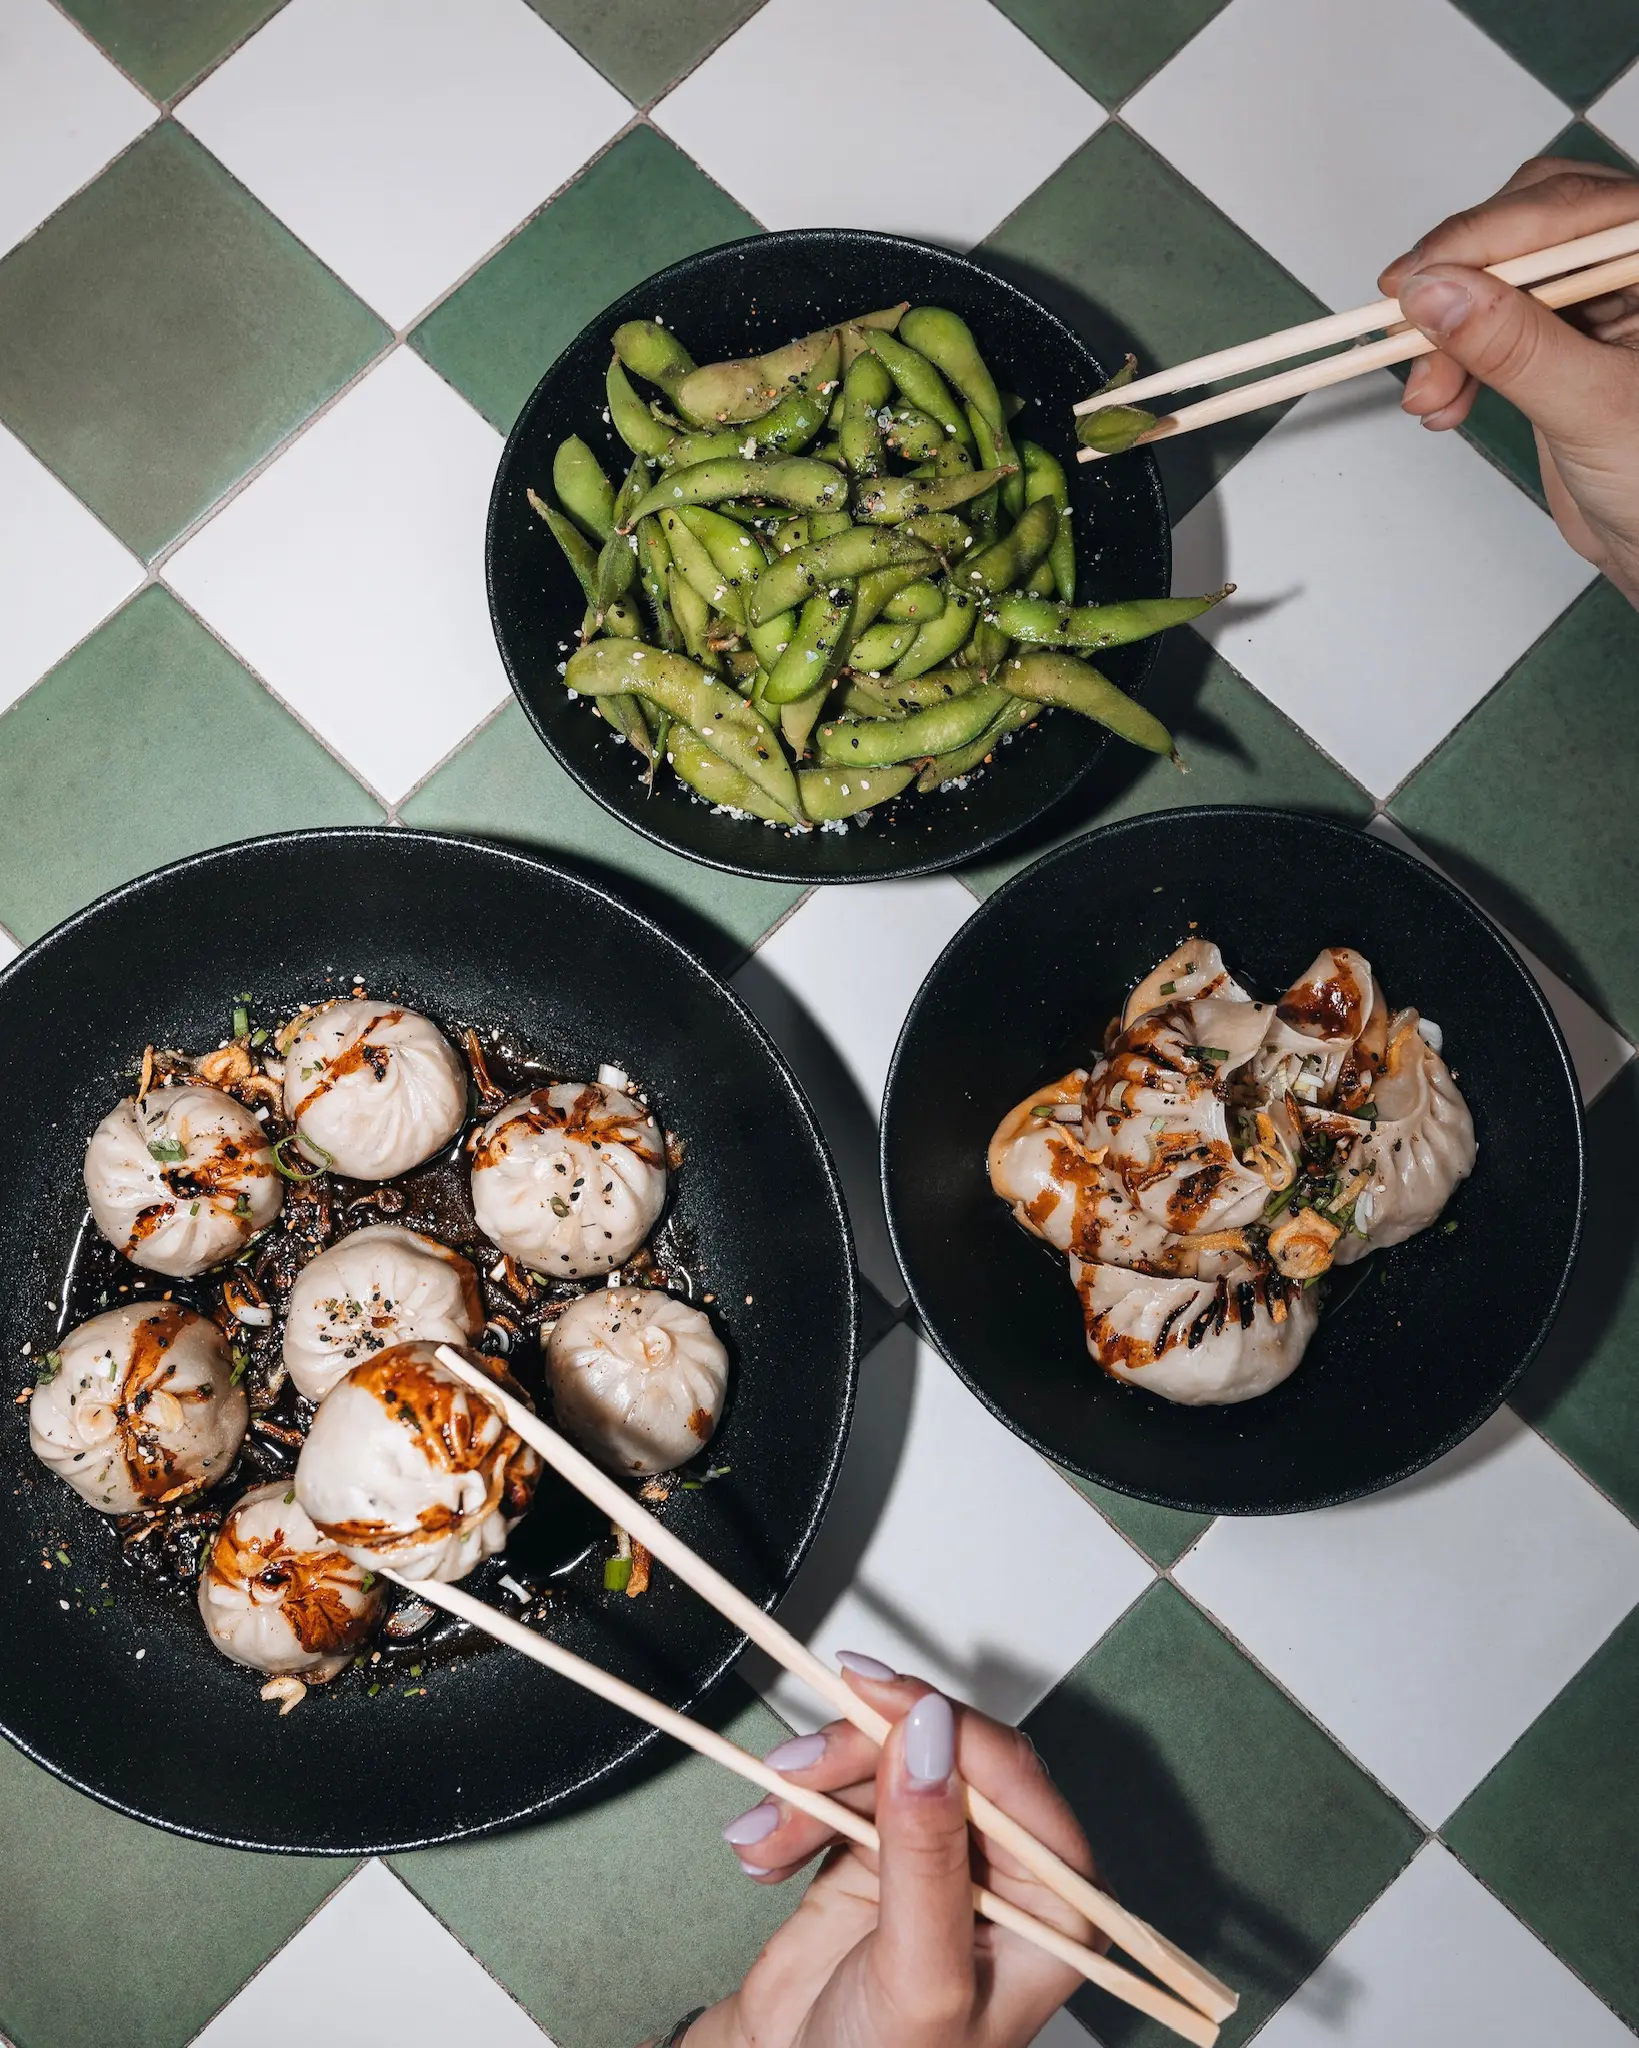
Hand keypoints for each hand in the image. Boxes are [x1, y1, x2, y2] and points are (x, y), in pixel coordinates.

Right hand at [684, 1663, 1101, 2047]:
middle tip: (794, 1769)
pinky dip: (792, 1811)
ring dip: (810, 1791)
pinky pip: (839, 1792)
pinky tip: (762, 1850)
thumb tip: (930, 1733)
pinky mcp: (879, 1853)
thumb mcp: (918, 1976)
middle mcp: (1007, 1870)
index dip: (939, 1722)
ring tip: (765, 1838)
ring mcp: (940, 1856)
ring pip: (882, 1764)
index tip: (870, 1696)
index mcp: (1056, 1901)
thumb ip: (926, 1855)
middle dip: (859, 1756)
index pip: (1010, 1774)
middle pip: (940, 1753)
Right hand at [1378, 157, 1638, 605]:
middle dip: (1458, 287)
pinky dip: (1454, 357)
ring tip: (1429, 398)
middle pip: (1524, 228)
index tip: (1413, 281)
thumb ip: (1515, 347)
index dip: (1483, 238)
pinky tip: (1444, 401)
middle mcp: (1628, 258)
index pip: (1568, 211)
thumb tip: (1436, 294)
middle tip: (1408, 338)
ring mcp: (1595, 293)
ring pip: (1496, 276)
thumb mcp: (1593, 409)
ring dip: (1446, 333)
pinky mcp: (1558, 331)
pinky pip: (1489, 320)